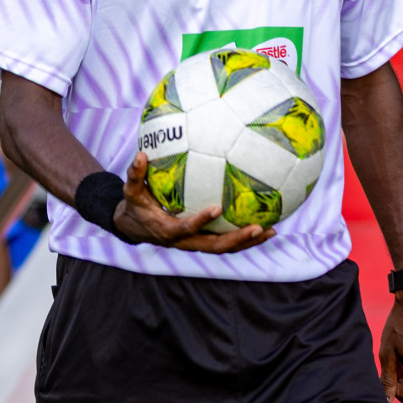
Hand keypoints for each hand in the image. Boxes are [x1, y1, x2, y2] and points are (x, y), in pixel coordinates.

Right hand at [112, 152, 275, 253]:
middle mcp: (185, 242)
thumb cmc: (135, 206)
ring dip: (248, 242)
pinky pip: (226, 243)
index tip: (217, 207)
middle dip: (238, 239)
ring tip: (271, 231)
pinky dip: (245, 239)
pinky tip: (264, 228)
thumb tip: (140, 154)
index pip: (187, 228)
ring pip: (225, 248)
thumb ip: (135, 175)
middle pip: (215, 246)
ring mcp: (196, 244)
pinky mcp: (203, 242)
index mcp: (168, 230)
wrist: (135, 227)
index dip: (202, 220)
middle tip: (258, 227)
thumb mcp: (131, 191)